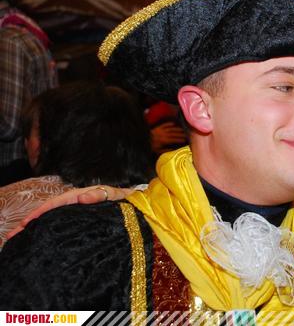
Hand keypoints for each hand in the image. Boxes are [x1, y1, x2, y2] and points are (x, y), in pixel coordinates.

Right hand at [5, 185, 132, 239]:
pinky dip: (48, 228)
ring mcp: (78, 210)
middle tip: (14, 235)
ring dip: (36, 226)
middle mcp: (77, 202)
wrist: (138, 203)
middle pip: (49, 211)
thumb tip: (81, 196)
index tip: (26, 223)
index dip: (40, 212)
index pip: (57, 203)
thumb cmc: (128, 199)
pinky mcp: (82, 219)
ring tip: (20, 238)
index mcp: (83, 195)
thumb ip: (102, 194)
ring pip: (53, 218)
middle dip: (31, 221)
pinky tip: (38, 238)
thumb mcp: (117, 195)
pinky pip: (61, 222)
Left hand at [150, 121, 186, 152]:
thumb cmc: (150, 146)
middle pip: (173, 134)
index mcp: (163, 140)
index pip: (173, 139)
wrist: (143, 139)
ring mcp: (161, 130)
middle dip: (180, 134)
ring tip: (182, 129)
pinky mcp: (158, 127)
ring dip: (177, 129)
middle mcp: (163, 134)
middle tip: (186, 134)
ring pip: (170, 129)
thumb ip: (165, 150)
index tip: (184, 140)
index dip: (179, 139)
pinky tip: (173, 123)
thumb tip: (173, 150)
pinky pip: (165, 124)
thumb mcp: (157, 150)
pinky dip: (169, 124)